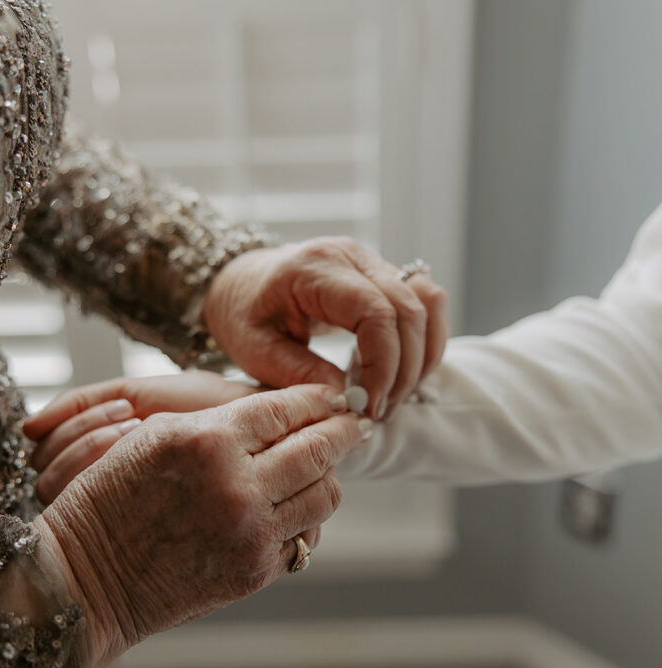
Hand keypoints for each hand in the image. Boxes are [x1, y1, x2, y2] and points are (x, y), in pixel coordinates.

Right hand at [34, 384, 367, 667]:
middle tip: (355, 422)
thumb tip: (279, 412)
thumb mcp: (155, 436)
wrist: (87, 580)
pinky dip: (305, 517)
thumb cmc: (109, 498)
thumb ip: (220, 422)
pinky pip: (306, 537)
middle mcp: (238, 487)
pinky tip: (294, 505)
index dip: (317, 398)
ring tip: (322, 464)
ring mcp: (251, 533)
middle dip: (344, 430)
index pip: (285, 409)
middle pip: (319, 449)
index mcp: (208, 442)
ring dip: (328, 475)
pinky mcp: (255, 571)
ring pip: (324, 495)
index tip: (335, 394)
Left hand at [202, 238, 447, 418]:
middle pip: (410, 310)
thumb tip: (347, 400)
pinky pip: (426, 302)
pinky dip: (423, 342)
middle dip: (404, 371)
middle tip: (379, 412)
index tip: (368, 406)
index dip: (383, 365)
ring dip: (421, 357)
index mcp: (316, 268)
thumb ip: (298, 373)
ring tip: (390, 396)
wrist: (240, 282)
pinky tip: (396, 373)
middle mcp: (352, 256)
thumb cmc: (243, 313)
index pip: (375, 312)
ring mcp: (372, 261)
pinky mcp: (384, 274)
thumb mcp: (253, 349)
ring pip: (428, 303)